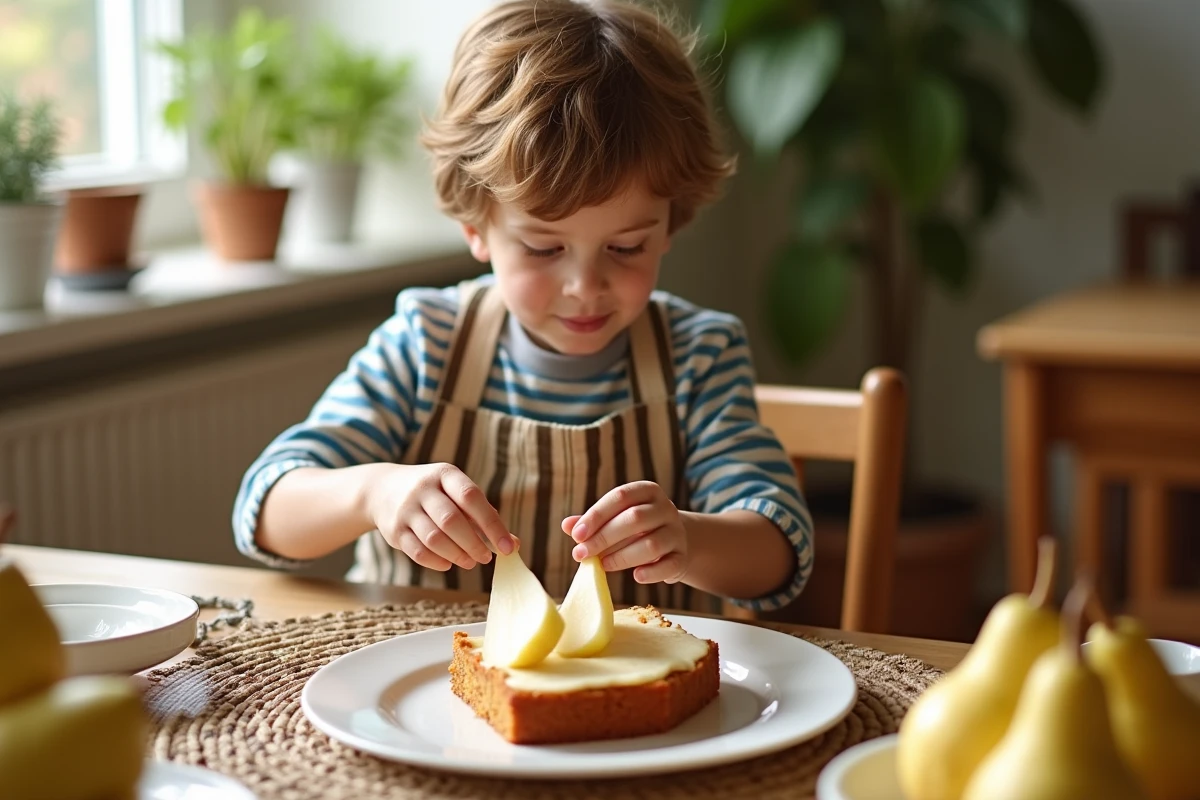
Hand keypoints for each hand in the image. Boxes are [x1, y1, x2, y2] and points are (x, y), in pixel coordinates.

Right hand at [362, 463, 514, 571]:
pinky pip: (418, 552)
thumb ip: (484, 516)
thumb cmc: (434, 494)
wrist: (382, 489)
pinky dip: (437, 562)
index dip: (492, 524)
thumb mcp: (457, 493)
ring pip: (434, 539)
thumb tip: (514, 544)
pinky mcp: (394, 531)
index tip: (507, 547)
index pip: (472, 497)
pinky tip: (449, 563)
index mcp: (445, 474)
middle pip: (451, 520)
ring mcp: (406, 510)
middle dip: (473, 544)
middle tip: (486, 558)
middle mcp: (423, 489)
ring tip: (470, 562)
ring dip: (457, 555)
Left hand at [562, 481, 688, 583]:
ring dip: (622, 557)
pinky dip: (651, 573)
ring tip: (602, 565)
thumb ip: (593, 521)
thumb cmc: (637, 529)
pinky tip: (635, 576)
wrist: (675, 542)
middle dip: (604, 537)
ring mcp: (677, 533)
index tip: (576, 534)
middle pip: (635, 519)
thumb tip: (567, 525)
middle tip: (581, 554)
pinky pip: (669, 565)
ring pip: (651, 544)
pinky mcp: (682, 557)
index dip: (596, 515)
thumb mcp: (616, 518)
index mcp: (647, 491)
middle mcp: (665, 508)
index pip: (620, 497)